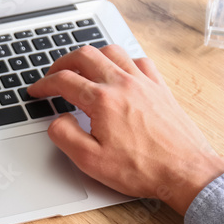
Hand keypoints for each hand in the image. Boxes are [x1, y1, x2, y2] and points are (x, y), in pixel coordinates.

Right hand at [27, 45, 223, 214]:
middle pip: (85, 55)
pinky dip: (123, 61)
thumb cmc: (142, 169)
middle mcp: (122, 84)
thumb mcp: (90, 161)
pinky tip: (119, 73)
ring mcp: (144, 83)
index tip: (37, 91)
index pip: (64, 81)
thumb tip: (57, 120)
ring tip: (82, 68)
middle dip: (63, 62)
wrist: (185, 172)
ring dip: (92, 56)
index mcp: (102, 100)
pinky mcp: (160, 88)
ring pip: (112, 51)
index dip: (44, 84)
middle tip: (54, 74)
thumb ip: (64, 136)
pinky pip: (138, 61)